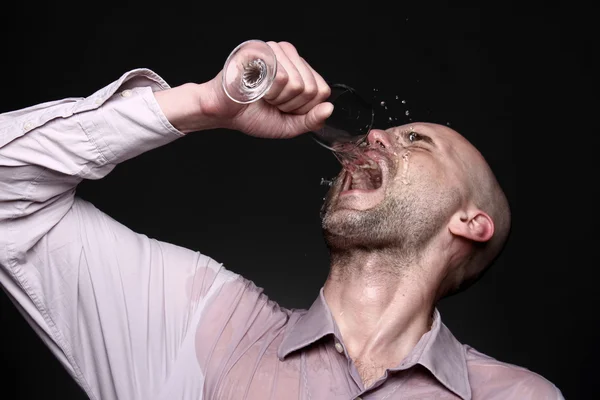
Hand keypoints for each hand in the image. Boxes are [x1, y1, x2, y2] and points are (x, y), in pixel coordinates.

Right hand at [198, 41, 332, 138]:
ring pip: (298, 83)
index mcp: (299, 70)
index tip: (285, 109)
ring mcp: (275, 51)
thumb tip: (330, 108)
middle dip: (290, 105)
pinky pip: (281, 77)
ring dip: (278, 99)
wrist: (223, 112)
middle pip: (311, 88)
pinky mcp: (262, 51)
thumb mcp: (288, 125)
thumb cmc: (252, 116)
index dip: (304, 108)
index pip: (322, 90)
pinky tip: (257, 89)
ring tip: (263, 95)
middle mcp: (289, 56)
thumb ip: (311, 120)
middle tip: (272, 102)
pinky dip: (269, 92)